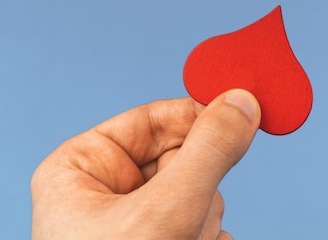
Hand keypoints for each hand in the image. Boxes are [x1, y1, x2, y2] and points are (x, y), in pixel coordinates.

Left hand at [31, 90, 260, 239]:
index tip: (244, 109)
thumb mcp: (164, 211)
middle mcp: (109, 192)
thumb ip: (208, 152)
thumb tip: (243, 102)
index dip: (200, 113)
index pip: (155, 117)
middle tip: (186, 217)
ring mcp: (139, 223)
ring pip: (202, 194)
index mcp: (83, 167)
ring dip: (203, 222)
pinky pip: (206, 225)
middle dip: (198, 188)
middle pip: (184, 156)